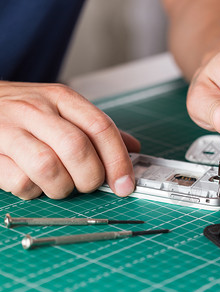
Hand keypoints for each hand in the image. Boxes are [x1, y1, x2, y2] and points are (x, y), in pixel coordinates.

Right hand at [0, 81, 139, 199]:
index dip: (118, 160)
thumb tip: (133, 149)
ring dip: (62, 187)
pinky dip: (33, 191)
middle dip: (91, 177)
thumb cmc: (24, 113)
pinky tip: (33, 182)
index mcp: (61, 98)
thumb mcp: (62, 110)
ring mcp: (8, 130)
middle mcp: (35, 109)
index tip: (125, 185)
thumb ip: (97, 130)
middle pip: (77, 148)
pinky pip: (20, 182)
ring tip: (59, 185)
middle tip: (88, 184)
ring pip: (49, 167)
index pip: (100, 127)